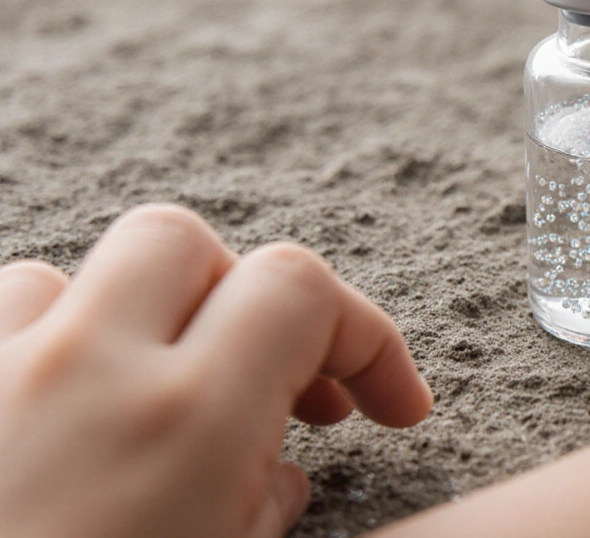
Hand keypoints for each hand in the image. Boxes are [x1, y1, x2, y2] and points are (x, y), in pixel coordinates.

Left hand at [0, 205, 433, 537]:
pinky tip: (45, 432)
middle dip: (239, 300)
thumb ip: (258, 517)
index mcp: (188, 423)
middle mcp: (80, 372)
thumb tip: (272, 479)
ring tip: (144, 414)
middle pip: (182, 244)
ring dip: (121, 330)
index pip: (299, 291)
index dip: (365, 337)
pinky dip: (29, 359)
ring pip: (64, 281)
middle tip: (271, 384)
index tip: (388, 406)